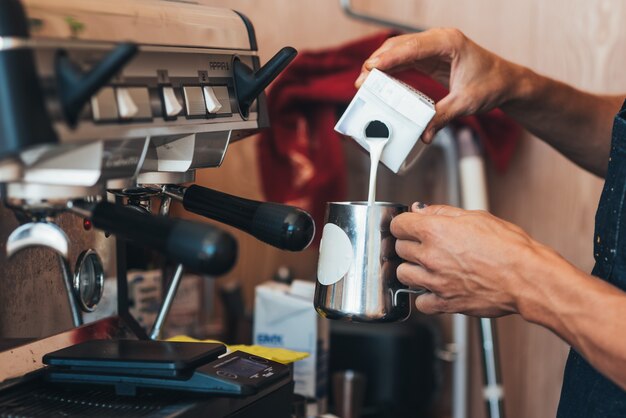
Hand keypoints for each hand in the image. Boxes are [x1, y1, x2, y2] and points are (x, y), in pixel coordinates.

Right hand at [355, 28, 526, 142]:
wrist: (506, 81)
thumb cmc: (492, 84)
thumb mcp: (466, 103)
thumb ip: (442, 117)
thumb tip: (423, 133)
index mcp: (449, 43)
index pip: (411, 48)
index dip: (389, 59)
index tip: (371, 70)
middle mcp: (438, 40)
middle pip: (399, 45)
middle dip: (377, 62)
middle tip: (361, 81)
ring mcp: (432, 47)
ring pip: (398, 50)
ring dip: (380, 65)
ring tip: (364, 82)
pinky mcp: (429, 57)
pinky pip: (404, 60)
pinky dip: (390, 69)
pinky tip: (379, 82)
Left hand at [390, 203, 558, 316]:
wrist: (526, 277)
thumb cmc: (509, 247)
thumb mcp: (476, 217)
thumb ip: (442, 212)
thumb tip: (422, 209)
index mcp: (436, 231)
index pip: (398, 225)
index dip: (403, 224)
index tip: (408, 226)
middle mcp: (431, 256)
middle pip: (399, 249)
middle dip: (409, 245)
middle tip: (424, 245)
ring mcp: (435, 281)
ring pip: (403, 274)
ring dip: (412, 269)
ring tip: (427, 267)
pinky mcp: (444, 303)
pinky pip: (420, 302)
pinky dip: (424, 297)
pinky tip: (435, 289)